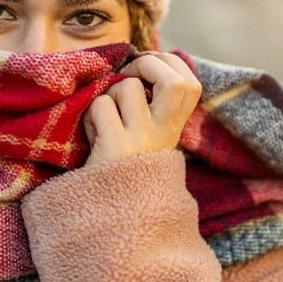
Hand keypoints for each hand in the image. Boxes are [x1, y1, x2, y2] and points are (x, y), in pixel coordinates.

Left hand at [83, 52, 200, 165]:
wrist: (112, 218)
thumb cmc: (121, 166)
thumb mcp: (146, 137)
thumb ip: (152, 107)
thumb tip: (144, 63)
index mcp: (174, 128)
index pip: (191, 83)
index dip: (170, 64)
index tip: (147, 68)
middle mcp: (164, 134)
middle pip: (176, 81)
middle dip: (147, 64)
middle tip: (128, 76)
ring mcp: (142, 140)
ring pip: (127, 87)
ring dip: (109, 93)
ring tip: (105, 117)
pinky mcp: (117, 147)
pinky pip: (101, 105)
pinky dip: (90, 114)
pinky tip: (93, 136)